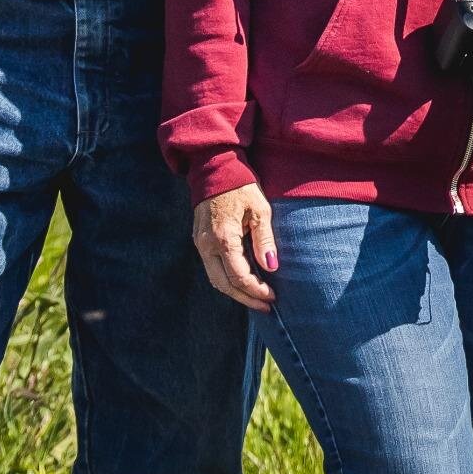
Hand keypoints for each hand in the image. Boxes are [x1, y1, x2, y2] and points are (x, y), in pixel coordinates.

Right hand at [192, 185, 280, 310]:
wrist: (215, 168)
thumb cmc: (241, 187)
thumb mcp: (260, 210)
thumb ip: (264, 240)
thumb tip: (271, 266)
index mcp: (223, 237)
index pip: (238, 276)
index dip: (256, 290)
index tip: (273, 296)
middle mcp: (206, 245)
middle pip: (223, 284)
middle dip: (245, 298)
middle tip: (266, 306)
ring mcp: (200, 244)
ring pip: (215, 278)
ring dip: (236, 291)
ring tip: (257, 298)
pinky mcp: (199, 241)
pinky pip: (212, 268)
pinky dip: (227, 279)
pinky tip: (243, 281)